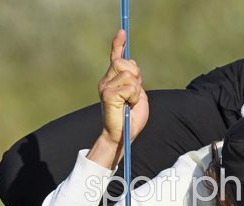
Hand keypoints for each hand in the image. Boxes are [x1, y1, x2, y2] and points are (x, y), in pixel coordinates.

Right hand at [98, 29, 148, 145]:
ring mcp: (105, 87)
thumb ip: (135, 81)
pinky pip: (130, 87)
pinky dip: (134, 97)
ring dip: (136, 90)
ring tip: (131, 102)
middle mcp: (106, 81)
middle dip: (136, 75)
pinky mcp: (108, 95)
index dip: (118, 44)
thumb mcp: (138, 96)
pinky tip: (129, 106)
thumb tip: (133, 65)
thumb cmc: (131, 119)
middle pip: (125, 62)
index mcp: (112, 80)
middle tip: (134, 94)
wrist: (122, 136)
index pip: (115, 57)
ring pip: (129, 74)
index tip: (122, 31)